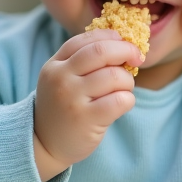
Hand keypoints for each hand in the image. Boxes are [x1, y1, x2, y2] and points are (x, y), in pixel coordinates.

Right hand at [33, 29, 142, 181]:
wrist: (44, 143)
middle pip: (101, 51)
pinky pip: (120, 100)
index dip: (112, 38)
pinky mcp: (86, 119)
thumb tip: (121, 43)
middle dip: (126, 50)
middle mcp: (61, 79)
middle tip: (137, 58)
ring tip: (123, 90)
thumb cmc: (62, 107)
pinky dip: (128, 99)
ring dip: (128, 81)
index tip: (125, 44)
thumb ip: (82, 60)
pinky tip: (122, 104)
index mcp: (55, 65)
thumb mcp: (61, 78)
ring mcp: (73, 99)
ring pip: (115, 76)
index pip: (87, 39)